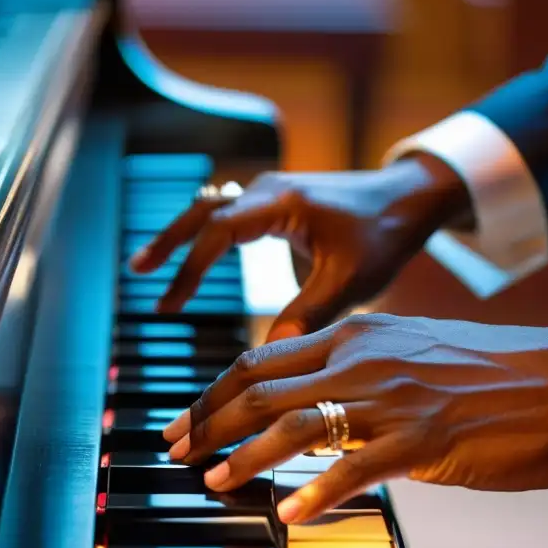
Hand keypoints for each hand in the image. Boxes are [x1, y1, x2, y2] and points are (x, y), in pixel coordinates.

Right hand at [128, 155, 469, 340]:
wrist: (410, 198)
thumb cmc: (384, 235)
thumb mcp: (349, 280)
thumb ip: (307, 314)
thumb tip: (268, 357)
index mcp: (282, 203)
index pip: (218, 232)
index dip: (189, 268)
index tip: (170, 304)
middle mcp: (269, 191)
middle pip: (202, 211)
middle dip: (168, 241)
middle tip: (137, 270)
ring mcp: (270, 192)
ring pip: (210, 208)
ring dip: (180, 234)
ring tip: (147, 264)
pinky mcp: (276, 202)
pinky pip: (227, 213)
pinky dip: (202, 233)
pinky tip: (190, 254)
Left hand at [161, 314, 547, 523]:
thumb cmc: (482, 372)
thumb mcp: (403, 349)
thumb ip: (350, 367)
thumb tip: (301, 396)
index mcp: (353, 335)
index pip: (259, 359)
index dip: (212, 392)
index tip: (183, 420)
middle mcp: (361, 360)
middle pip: (260, 388)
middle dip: (207, 421)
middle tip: (176, 451)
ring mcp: (390, 399)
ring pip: (294, 423)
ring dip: (245, 455)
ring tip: (214, 480)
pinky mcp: (421, 441)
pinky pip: (353, 468)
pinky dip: (315, 492)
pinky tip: (287, 513)